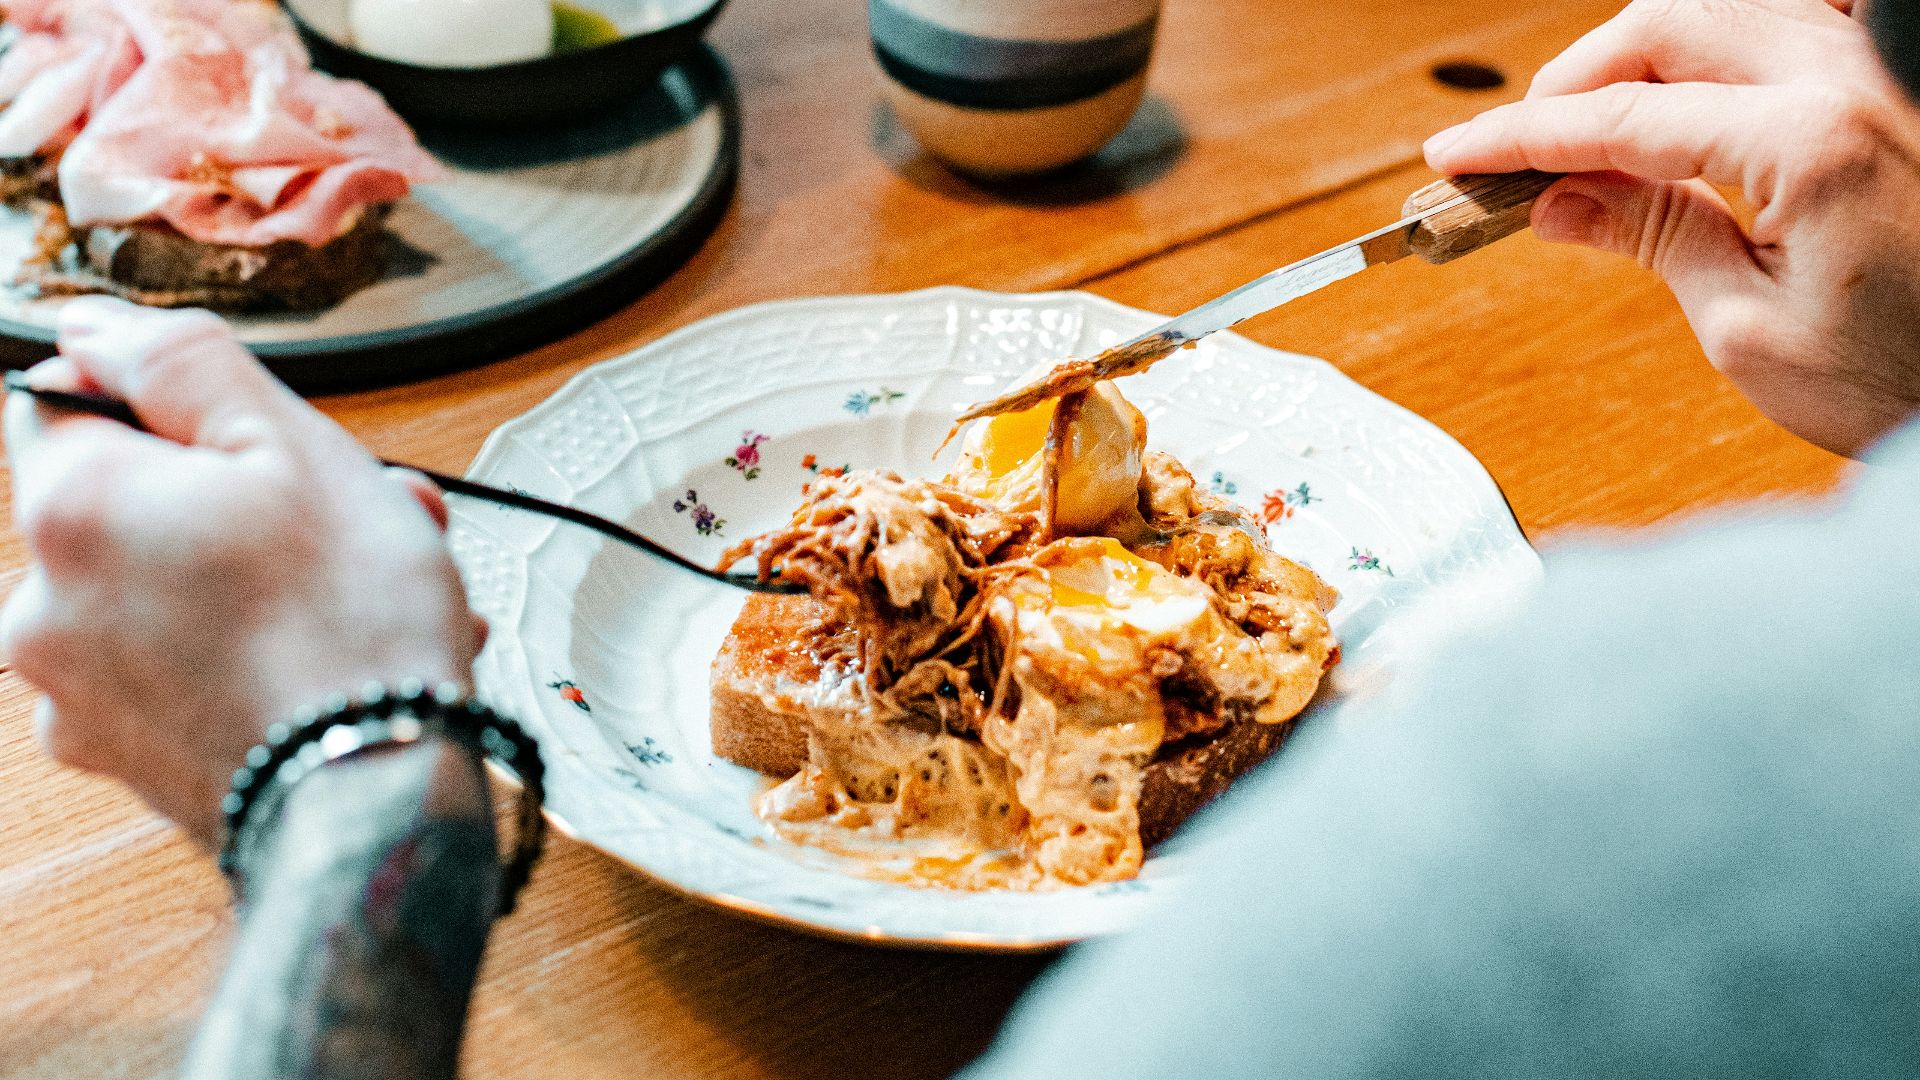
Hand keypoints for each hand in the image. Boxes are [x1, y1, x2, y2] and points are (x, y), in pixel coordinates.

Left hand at [1, 298, 481, 845]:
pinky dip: (244, 654)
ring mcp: (73, 693)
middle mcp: (38, 604)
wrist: (374, 801)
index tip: (249, 438)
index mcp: (71, 508)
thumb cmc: (350, 627)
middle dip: (240, 501)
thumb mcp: (292, 444)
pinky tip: (330, 660)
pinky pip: (176, 670)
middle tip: (353, 518)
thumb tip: (91, 328)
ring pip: (164, 589)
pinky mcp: (119, 756)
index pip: (66, 399)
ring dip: (258, 580)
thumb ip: (179, 363)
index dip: (170, 404)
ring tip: (367, 600)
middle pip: (131, 503)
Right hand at [1424, 0, 1919, 457]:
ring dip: (1637, 59)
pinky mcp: (1883, 96)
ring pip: (1722, 12)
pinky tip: (1672, 113)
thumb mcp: (1745, 327)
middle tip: (1517, 149)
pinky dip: (1705, 58)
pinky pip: (1776, 33)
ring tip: (1585, 137)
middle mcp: (1847, 82)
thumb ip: (1651, 237)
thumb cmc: (1899, 378)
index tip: (1456, 157)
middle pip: (1669, 23)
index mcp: (1807, 141)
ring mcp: (1873, 78)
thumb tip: (1558, 201)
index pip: (1624, 117)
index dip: (1523, 137)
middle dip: (1576, 77)